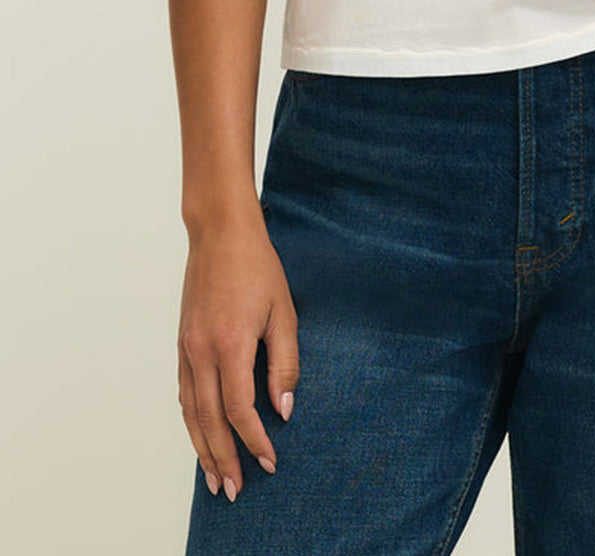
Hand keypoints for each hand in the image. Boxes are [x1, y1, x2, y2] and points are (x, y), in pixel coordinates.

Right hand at [177, 208, 298, 501]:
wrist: (219, 232)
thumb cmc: (257, 266)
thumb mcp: (283, 311)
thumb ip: (284, 362)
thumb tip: (284, 408)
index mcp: (230, 343)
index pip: (239, 408)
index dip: (254, 440)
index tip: (270, 461)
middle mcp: (201, 351)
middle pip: (209, 420)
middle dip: (223, 458)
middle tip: (235, 490)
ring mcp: (186, 348)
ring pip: (190, 412)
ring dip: (202, 448)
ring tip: (214, 478)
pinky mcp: (181, 343)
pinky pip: (183, 393)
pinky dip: (191, 421)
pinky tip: (200, 436)